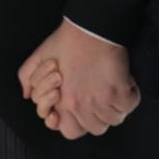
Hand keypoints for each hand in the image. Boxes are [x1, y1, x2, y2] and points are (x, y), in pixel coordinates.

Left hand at [18, 21, 139, 140]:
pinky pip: (129, 105)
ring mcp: (100, 101)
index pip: (70, 131)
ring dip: (116, 107)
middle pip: (95, 128)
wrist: (90, 27)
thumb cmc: (67, 41)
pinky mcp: (118, 91)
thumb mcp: (38, 58)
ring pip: (114, 119)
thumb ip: (27, 78)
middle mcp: (80, 105)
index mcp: (62, 102)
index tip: (84, 110)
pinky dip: (130, 96)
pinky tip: (126, 84)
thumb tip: (27, 95)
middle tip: (101, 100)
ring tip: (115, 91)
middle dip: (99, 116)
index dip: (79, 123)